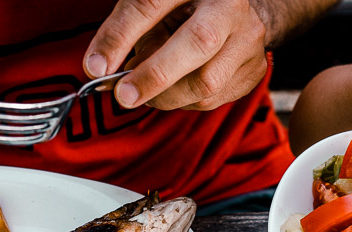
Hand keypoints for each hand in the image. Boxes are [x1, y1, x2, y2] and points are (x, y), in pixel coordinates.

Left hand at [84, 0, 268, 110]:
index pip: (152, 4)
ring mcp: (249, 41)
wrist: (237, 13)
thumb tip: (98, 69)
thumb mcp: (154, 6)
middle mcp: (232, 8)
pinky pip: (214, 100)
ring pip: (207, 82)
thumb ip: (125, 31)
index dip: (121, 36)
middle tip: (125, 96)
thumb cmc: (187, 8)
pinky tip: (176, 90)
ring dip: (167, 96)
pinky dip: (185, 101)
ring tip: (147, 90)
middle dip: (155, 76)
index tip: (96, 67)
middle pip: (197, 42)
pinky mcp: (255, 71)